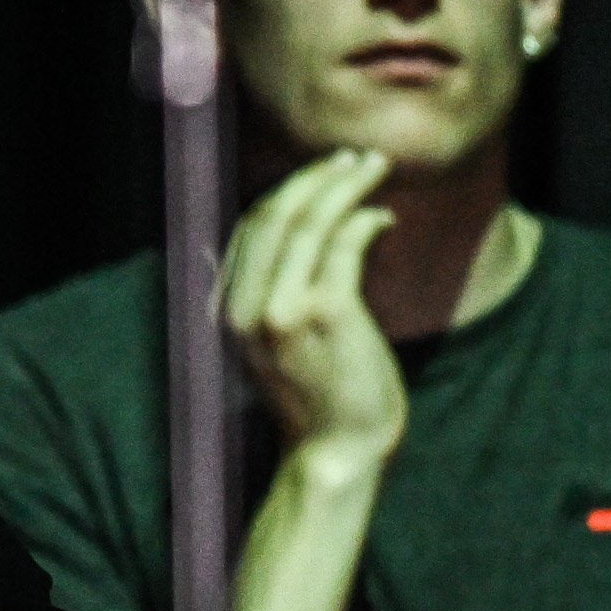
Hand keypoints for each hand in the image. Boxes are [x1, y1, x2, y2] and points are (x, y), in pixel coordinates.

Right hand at [222, 148, 405, 463]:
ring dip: (345, 186)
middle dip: (317, 178)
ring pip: (310, 223)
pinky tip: (384, 218)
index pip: (249, 229)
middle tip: (355, 157)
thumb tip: (279, 241)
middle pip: (275, 216)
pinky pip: (344, 247)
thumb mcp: (273, 344)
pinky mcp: (325, 314)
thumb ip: (268, 296)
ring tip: (374, 167)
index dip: (286, 191)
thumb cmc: (316, 397)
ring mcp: (282, 310)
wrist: (334, 452)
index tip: (322, 172)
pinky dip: (365, 221)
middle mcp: (246, 307)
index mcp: (227, 311)